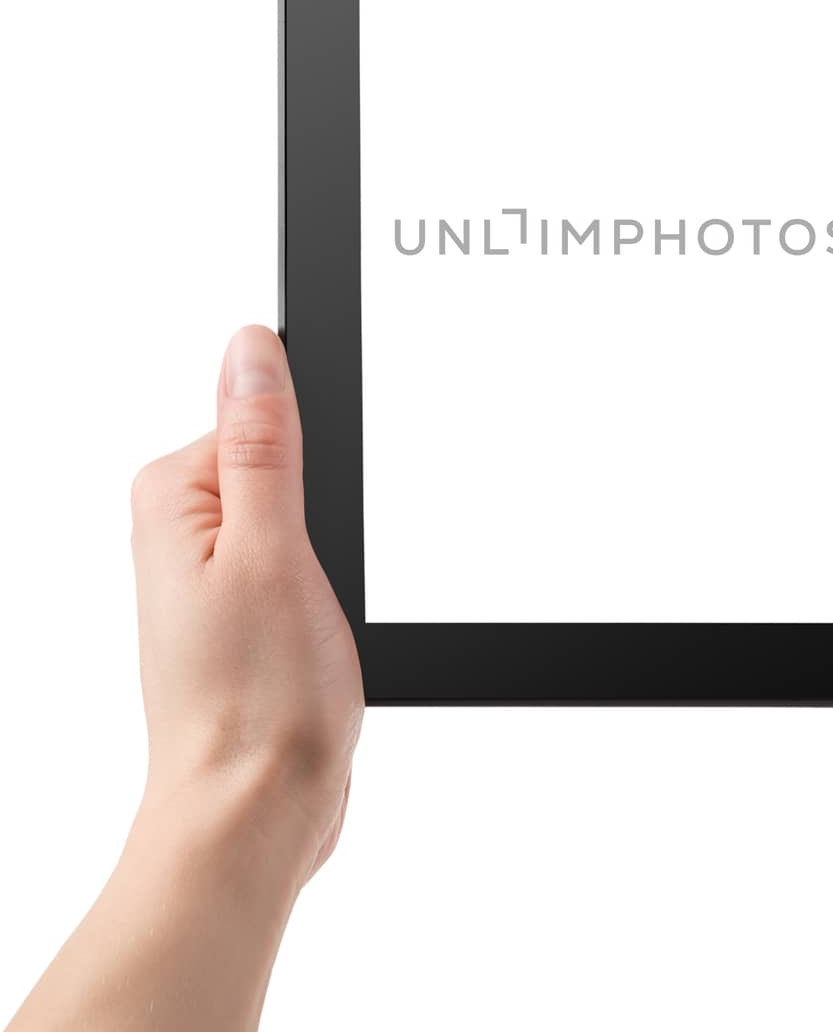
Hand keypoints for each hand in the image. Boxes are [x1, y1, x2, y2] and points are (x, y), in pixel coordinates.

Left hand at [130, 324, 363, 884]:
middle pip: (282, 463)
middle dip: (325, 512)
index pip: (259, 414)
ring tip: (314, 619)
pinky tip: (318, 636)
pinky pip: (302, 564)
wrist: (257, 815)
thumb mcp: (272, 548)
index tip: (318, 520)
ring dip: (331, 559)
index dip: (313, 458)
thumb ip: (261, 441)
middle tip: (314, 581)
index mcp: (172, 498)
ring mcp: (214, 576)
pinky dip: (328, 590)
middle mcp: (183, 532)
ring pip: (303, 518)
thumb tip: (252, 346)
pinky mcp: (245, 615)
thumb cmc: (257, 702)